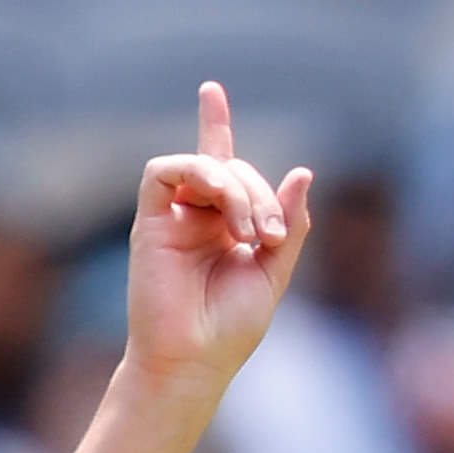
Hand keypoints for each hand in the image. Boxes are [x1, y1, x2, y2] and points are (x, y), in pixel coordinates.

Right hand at [122, 82, 310, 390]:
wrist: (193, 362)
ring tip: (251, 232)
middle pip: (233, 169)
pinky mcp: (150, 221)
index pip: (222, 166)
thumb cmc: (230, 329)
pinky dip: (197, 172)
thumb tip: (303, 173)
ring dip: (238, 188)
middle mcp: (196, 216)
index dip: (214, 125)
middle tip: (272, 237)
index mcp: (224, 227)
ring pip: (205, 165)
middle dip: (262, 194)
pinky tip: (223, 207)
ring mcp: (172, 217)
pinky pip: (163, 171)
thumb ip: (290, 224)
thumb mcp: (274, 272)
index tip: (210, 90)